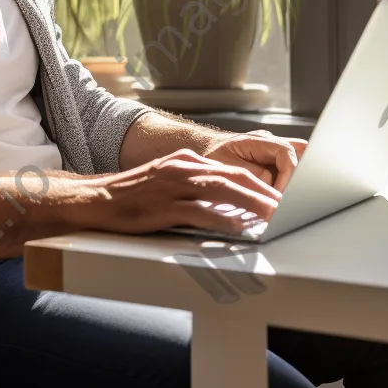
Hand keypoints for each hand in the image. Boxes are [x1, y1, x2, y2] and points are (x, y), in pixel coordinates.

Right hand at [77, 147, 282, 235]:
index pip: (231, 169)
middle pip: (233, 176)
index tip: (280, 196)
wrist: (98, 199)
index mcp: (185, 161)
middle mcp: (182, 168)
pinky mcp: (164, 207)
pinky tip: (238, 226)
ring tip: (274, 215)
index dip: (259, 182)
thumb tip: (226, 202)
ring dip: (252, 202)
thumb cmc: (133, 195)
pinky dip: (222, 218)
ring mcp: (173, 187)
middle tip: (289, 206)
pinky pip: (199, 212)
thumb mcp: (167, 181)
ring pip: (222, 190)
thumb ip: (194, 186)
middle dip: (264, 191)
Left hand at [204, 130, 307, 192]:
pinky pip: (288, 167)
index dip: (288, 176)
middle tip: (290, 195)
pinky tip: (279, 194)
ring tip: (286, 195)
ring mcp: (272, 149)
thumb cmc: (211, 157)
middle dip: (299, 174)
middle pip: (300, 151)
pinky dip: (288, 180)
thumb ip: (251, 174)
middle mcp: (269, 141)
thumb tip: (272, 184)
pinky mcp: (272, 159)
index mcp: (257, 140)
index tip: (281, 194)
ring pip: (297, 158)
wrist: (203, 149)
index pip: (286, 153)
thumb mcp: (226, 168)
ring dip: (295, 177)